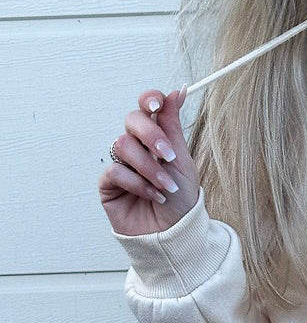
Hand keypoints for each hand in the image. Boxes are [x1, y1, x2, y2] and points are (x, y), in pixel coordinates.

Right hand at [99, 88, 199, 236]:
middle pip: (132, 120)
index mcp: (157, 137)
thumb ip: (173, 126)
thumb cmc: (181, 197)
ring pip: (123, 146)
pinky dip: (138, 183)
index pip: (146, 108)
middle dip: (152, 136)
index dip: (149, 100)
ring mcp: (121, 163)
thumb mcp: (182, 159)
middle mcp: (137, 146)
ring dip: (149, 168)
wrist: (174, 231)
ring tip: (166, 186)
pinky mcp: (108, 184)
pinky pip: (115, 171)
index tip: (157, 105)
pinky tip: (153, 195)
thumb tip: (177, 91)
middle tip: (168, 156)